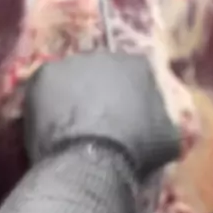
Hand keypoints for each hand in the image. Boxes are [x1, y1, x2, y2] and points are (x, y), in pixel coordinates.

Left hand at [24, 50, 180, 180]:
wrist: (94, 158)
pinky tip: (55, 129)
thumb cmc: (137, 149)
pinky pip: (48, 90)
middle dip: (104, 95)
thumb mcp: (169, 141)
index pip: (140, 75)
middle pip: (104, 74)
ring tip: (76, 130)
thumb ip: (169, 125)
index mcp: (139, 65)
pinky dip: (52, 106)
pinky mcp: (43, 76)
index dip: (136, 99)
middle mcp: (104, 54)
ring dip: (76, 98)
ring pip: (74, 80)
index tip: (133, 120)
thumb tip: (169, 127)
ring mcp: (71, 62)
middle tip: (102, 125)